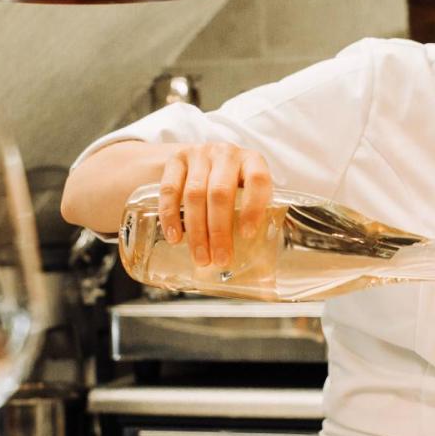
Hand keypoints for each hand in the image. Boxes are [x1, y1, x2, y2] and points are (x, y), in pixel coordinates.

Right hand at [157, 142, 272, 268]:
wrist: (198, 159)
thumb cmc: (230, 186)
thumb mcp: (246, 195)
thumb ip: (252, 224)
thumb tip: (264, 281)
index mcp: (252, 161)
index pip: (258, 180)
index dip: (254, 207)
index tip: (247, 235)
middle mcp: (226, 154)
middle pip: (221, 193)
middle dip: (219, 230)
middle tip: (219, 260)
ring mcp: (199, 154)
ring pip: (195, 194)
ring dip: (196, 230)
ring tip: (199, 257)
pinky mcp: (175, 159)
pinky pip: (170, 188)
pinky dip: (170, 215)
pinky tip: (175, 236)